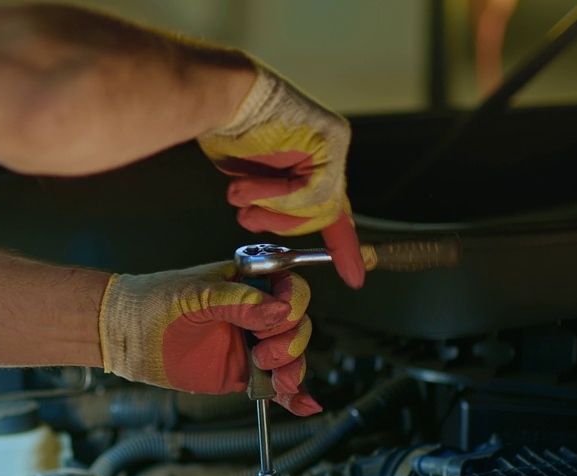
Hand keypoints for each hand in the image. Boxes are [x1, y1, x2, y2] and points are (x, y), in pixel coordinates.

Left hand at [98, 263, 319, 415]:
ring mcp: (247, 344)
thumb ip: (238, 301)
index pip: (290, 290)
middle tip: (261, 351)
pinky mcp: (238, 372)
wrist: (121, 334)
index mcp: (246, 284)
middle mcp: (252, 313)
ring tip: (271, 375)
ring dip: (293, 368)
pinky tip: (304, 405)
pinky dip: (293, 396)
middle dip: (289, 341)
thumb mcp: (195, 295)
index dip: (292, 305)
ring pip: (291, 356)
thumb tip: (279, 311)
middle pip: (297, 326)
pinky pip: (273, 384)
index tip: (276, 319)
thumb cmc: (151, 302)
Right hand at [198, 62, 364, 288]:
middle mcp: (328, 155)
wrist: (221, 97)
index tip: (355, 276)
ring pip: (315, 207)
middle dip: (280, 224)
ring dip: (269, 209)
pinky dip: (275, 196)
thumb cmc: (227, 132)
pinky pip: (312, 192)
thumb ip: (272, 201)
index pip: (333, 212)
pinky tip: (248, 184)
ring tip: (241, 193)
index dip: (344, 248)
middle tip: (249, 217)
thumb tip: (266, 221)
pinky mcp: (333, 140)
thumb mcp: (250, 180)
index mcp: (311, 164)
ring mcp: (334, 146)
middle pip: (320, 216)